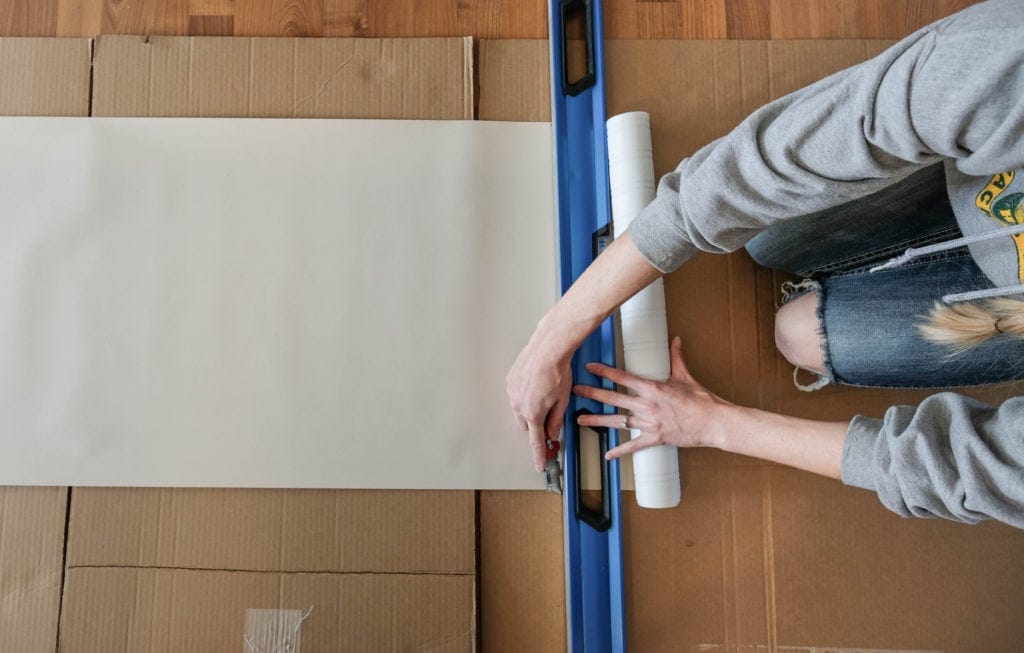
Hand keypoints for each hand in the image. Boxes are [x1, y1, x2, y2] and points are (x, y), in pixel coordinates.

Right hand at [506, 330, 572, 471]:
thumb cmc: (558, 371)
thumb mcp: (563, 400)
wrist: (548, 347)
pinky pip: (516, 394)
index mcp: (533, 414)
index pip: (536, 441)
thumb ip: (556, 420)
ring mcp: (511, 392)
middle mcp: (518, 405)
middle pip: (527, 424)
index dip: (539, 455)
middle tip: (550, 413)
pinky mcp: (510, 380)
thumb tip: (552, 433)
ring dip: (530, 407)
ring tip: (545, 391)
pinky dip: (525, 393)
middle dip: (537, 423)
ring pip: (520, 409)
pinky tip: (536, 383)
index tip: (540, 465)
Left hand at [573, 337, 732, 458]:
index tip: (590, 368)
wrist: (713, 422)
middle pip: (614, 398)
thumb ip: (676, 357)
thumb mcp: (686, 376)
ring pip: (618, 422)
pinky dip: (620, 452)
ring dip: (597, 420)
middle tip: (575, 390)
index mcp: (653, 388)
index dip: (604, 372)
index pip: (623, 378)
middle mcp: (647, 405)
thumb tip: (675, 339)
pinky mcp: (655, 438)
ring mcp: (650, 423)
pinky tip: (607, 455)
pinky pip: (634, 446)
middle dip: (593, 393)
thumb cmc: (701, 400)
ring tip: (580, 420)